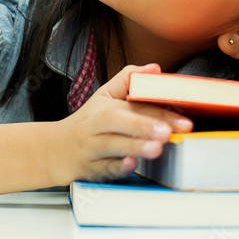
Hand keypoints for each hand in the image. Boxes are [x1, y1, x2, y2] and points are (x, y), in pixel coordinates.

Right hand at [46, 63, 193, 184]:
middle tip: (168, 131)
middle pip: (118, 121)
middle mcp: (96, 126)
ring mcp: (92, 148)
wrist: (56, 150)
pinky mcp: (89, 169)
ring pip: (111, 145)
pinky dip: (116, 167)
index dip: (159, 111)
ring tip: (156, 148)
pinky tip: (130, 165)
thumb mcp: (104, 96)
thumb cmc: (87, 123)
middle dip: (144, 125)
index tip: (183, 119)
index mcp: (104, 107)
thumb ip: (129, 80)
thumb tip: (155, 69)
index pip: (133, 105)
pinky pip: (101, 169)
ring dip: (134, 146)